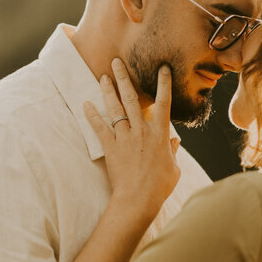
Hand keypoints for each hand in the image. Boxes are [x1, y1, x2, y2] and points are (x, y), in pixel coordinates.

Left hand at [84, 59, 180, 226]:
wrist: (138, 200)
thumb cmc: (159, 187)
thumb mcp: (174, 168)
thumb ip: (173, 151)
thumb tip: (176, 141)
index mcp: (160, 135)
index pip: (164, 103)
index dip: (163, 84)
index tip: (162, 68)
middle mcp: (142, 131)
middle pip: (132, 99)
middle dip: (124, 78)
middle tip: (117, 62)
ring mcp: (125, 138)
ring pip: (115, 109)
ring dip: (108, 91)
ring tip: (103, 76)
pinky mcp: (110, 148)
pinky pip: (100, 128)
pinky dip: (92, 115)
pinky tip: (86, 104)